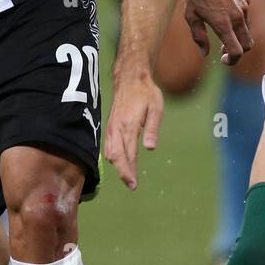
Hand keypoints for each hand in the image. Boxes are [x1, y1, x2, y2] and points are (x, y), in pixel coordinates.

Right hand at [103, 67, 163, 189]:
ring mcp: (111, 127)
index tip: (134, 184)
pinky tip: (120, 162)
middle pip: (116, 157)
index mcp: (128, 126)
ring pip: (110, 152)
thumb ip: (153, 129)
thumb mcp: (156, 108)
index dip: (130, 171)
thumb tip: (150, 148)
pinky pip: (108, 146)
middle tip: (132, 185)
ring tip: (128, 177)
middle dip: (123, 173)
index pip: (127, 154)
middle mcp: (117, 129)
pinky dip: (113, 157)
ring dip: (118, 166)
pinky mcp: (110, 126)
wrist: (130, 79)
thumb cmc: (146, 93)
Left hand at [185, 0, 252, 65]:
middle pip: (248, 44)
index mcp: (224, 24)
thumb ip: (199, 37)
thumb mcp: (191, 16)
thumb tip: (205, 53)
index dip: (231, 60)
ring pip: (247, 29)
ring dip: (238, 35)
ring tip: (223, 31)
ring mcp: (244, 6)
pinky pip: (246, 14)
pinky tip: (224, 10)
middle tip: (224, 51)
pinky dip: (239, 19)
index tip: (222, 59)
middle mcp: (238, 16)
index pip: (236, 51)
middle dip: (239, 52)